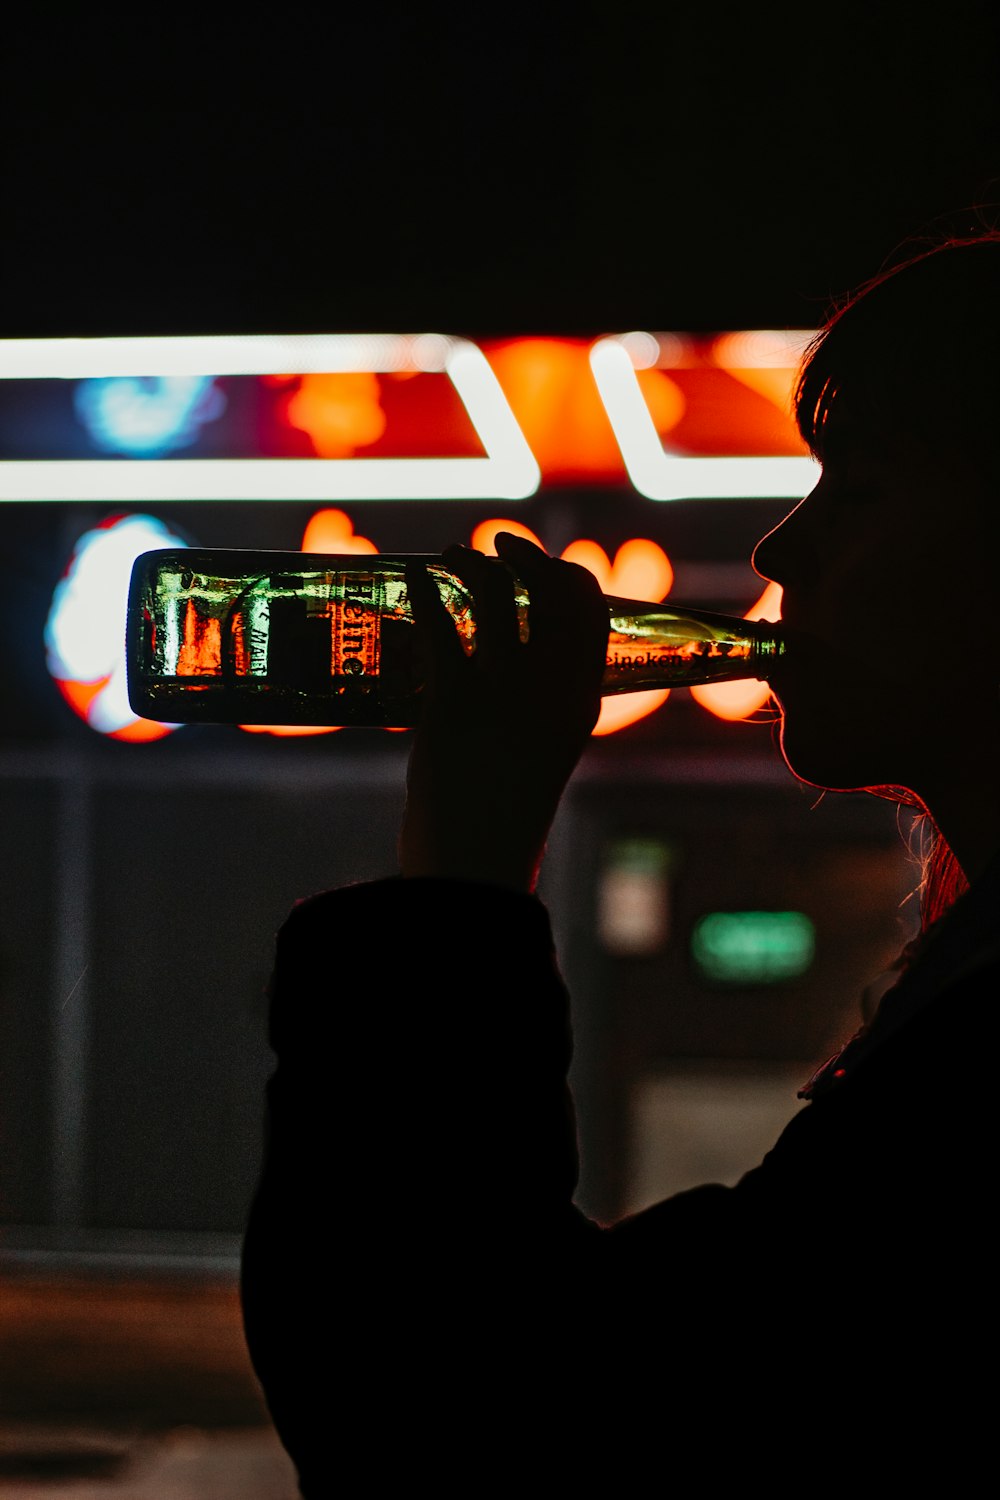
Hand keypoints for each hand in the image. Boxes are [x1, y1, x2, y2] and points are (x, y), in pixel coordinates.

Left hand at [399, 533, 608, 891]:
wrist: (472, 868)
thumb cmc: (501, 819)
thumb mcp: (540, 756)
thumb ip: (538, 710)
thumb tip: (513, 670)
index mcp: (580, 704)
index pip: (591, 613)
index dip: (565, 575)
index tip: (538, 564)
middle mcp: (551, 691)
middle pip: (550, 591)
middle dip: (524, 556)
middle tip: (495, 548)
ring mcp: (504, 695)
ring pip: (496, 597)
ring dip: (471, 564)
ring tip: (451, 558)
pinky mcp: (452, 704)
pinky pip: (441, 626)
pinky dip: (428, 592)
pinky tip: (418, 580)